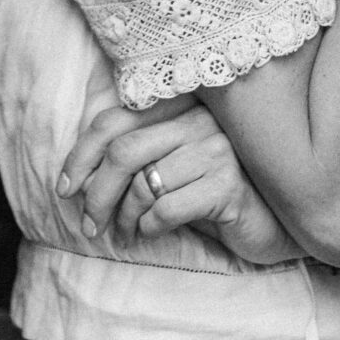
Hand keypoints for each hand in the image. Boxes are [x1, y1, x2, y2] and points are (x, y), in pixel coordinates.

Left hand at [58, 98, 297, 266]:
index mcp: (180, 106)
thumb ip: (140, 158)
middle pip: (123, 151)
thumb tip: (80, 178)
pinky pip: (166, 208)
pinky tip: (151, 233)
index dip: (81, 154)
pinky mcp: (228, 185)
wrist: (274, 222)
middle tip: (90, 226)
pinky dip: (148, 227)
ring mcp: (217, 149)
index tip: (65, 188)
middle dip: (96, 194)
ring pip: (143, 183)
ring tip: (125, 233)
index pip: (114, 119)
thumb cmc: (213, 194)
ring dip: (123, 217)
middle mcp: (200, 119)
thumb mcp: (173, 168)